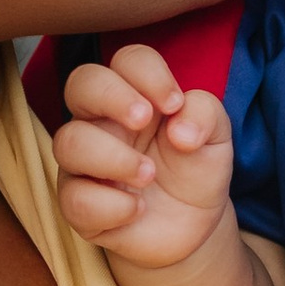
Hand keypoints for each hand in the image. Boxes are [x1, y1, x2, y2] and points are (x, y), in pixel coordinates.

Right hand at [55, 45, 236, 274]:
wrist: (194, 225)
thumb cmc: (195, 168)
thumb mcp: (216, 138)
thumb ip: (205, 115)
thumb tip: (179, 128)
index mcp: (135, 96)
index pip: (126, 60)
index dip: (147, 73)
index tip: (174, 104)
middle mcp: (101, 122)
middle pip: (80, 84)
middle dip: (111, 96)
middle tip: (144, 119)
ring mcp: (84, 163)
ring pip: (68, 142)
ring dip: (112, 157)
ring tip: (148, 174)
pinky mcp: (79, 205)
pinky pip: (74, 199)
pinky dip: (111, 205)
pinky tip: (138, 209)